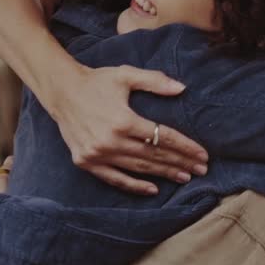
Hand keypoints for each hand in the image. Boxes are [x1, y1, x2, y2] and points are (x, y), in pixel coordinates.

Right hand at [48, 64, 208, 195]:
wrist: (61, 91)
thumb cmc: (97, 81)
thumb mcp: (125, 75)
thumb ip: (154, 81)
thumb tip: (182, 88)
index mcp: (123, 120)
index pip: (163, 137)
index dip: (186, 147)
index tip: (203, 154)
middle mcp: (110, 140)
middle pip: (154, 155)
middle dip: (181, 163)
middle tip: (201, 170)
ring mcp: (97, 154)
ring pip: (139, 168)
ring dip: (164, 174)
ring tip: (185, 177)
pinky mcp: (86, 162)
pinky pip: (115, 179)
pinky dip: (135, 186)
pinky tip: (153, 189)